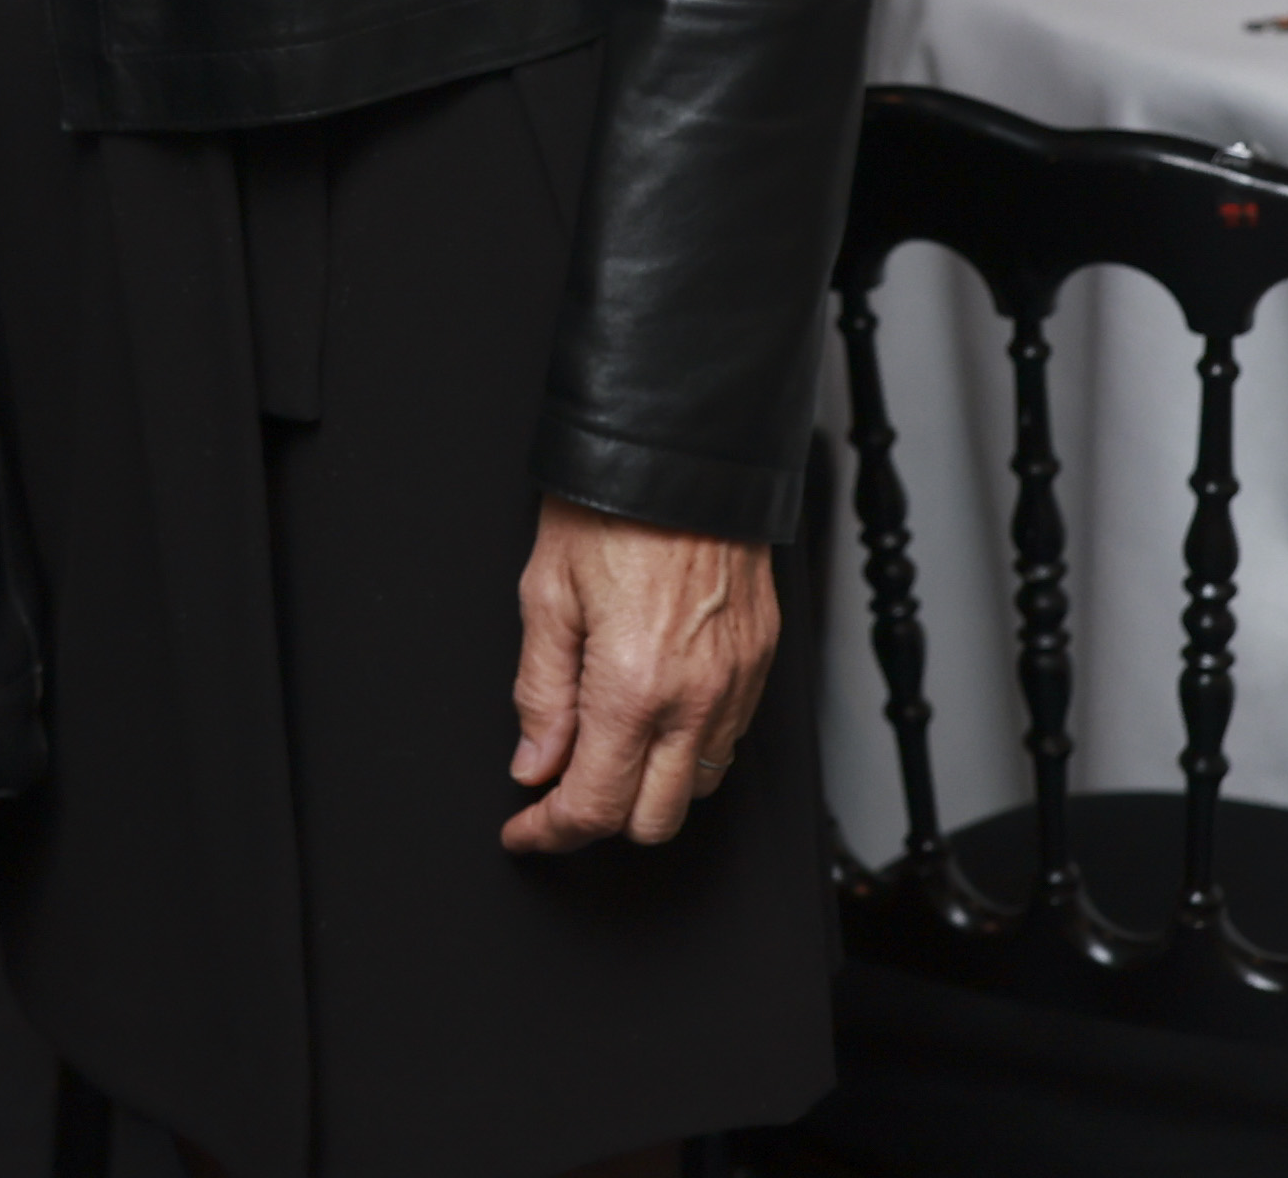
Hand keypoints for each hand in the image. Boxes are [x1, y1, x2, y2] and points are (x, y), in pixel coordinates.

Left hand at [502, 497, 775, 853]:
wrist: (686, 456)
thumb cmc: (613, 509)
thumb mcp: (545, 594)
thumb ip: (540, 692)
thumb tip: (535, 763)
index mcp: (634, 687)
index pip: (594, 805)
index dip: (551, 831)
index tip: (526, 831)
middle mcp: (696, 699)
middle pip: (653, 821)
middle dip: (599, 822)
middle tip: (556, 797)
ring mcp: (736, 686)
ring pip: (695, 790)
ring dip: (646, 790)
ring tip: (601, 754)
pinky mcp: (761, 667)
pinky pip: (728, 744)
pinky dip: (685, 754)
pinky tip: (649, 723)